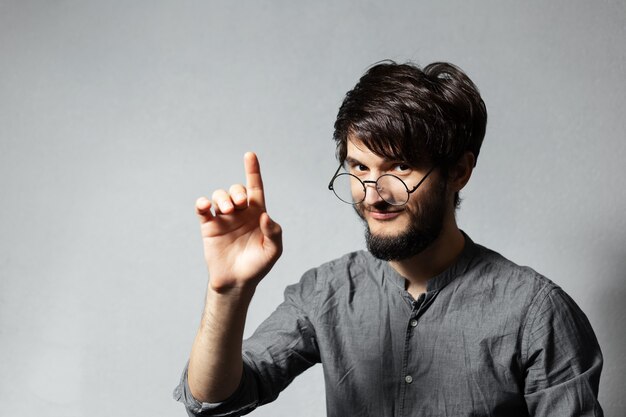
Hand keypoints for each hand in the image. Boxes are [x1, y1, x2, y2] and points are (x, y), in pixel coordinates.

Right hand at [195, 152, 281, 292]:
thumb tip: (265, 216)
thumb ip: (274, 233)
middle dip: (237, 192)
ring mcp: (224, 218)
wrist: (236, 282)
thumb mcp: (273, 251)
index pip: (256, 188)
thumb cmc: (257, 266)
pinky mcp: (209, 226)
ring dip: (222, 198)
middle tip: (239, 205)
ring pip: (219, 196)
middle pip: (236, 190)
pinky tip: (205, 206)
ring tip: (227, 210)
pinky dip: (202, 203)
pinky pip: (202, 209)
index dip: (253, 171)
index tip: (250, 155)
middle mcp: (240, 213)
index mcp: (257, 214)